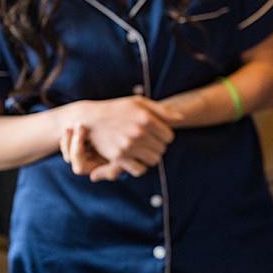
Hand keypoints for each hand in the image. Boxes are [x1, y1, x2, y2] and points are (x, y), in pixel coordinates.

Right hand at [58, 97, 178, 181]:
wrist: (90, 119)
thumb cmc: (118, 109)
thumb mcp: (139, 103)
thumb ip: (162, 110)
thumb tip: (181, 119)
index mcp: (145, 118)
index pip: (169, 136)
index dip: (164, 136)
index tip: (156, 134)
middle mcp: (138, 132)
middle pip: (162, 149)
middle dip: (158, 146)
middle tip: (148, 142)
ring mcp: (128, 146)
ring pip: (154, 160)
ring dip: (150, 157)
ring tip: (143, 149)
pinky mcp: (118, 157)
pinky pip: (139, 170)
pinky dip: (140, 166)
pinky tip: (135, 158)